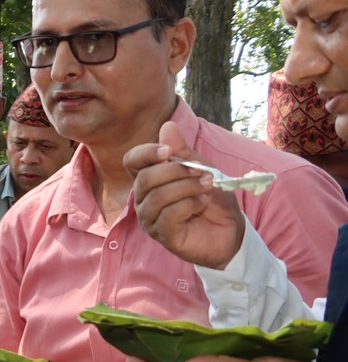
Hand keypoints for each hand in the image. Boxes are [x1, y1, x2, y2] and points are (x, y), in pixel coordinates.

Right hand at [125, 120, 244, 270]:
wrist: (230, 231)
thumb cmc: (211, 199)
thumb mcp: (201, 170)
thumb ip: (183, 152)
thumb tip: (167, 125)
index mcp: (150, 180)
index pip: (132, 161)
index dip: (145, 153)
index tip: (168, 151)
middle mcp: (144, 199)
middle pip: (145, 178)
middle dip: (177, 171)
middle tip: (203, 172)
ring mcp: (150, 219)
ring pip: (158, 196)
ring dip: (188, 187)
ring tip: (208, 186)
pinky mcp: (162, 235)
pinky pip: (169, 215)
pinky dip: (189, 204)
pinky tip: (202, 204)